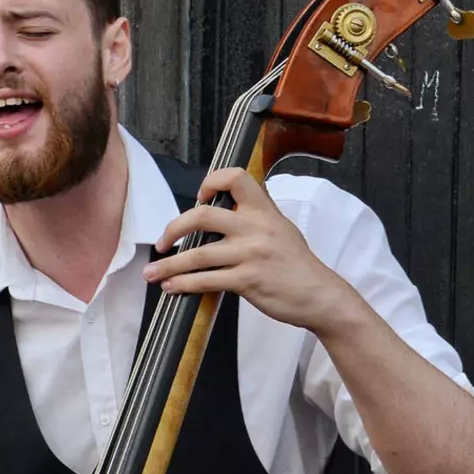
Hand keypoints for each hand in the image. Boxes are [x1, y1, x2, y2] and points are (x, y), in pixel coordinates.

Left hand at [144, 167, 356, 333]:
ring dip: (169, 265)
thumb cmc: (296, 264)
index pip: (235, 177)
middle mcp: (256, 227)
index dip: (210, 183)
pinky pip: (205, 280)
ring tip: (153, 273)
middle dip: (173, 229)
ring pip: (197, 255)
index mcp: (264, 210)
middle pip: (202, 215)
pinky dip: (183, 284)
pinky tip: (172, 287)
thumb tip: (220, 207)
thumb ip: (254, 215)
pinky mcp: (247, 280)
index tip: (198, 199)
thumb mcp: (281, 228)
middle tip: (162, 242)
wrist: (320, 295)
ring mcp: (251, 254)